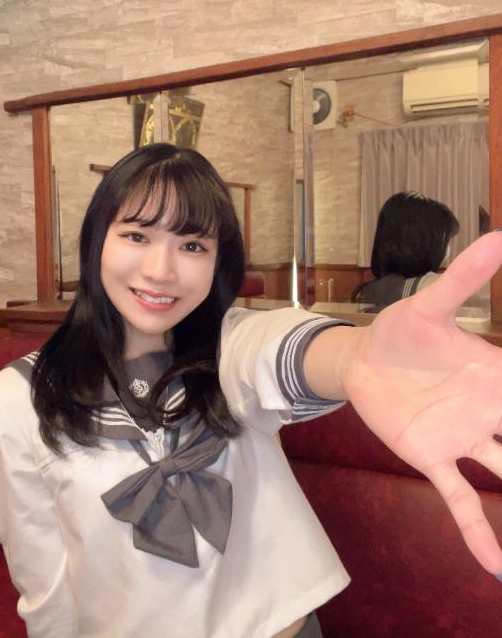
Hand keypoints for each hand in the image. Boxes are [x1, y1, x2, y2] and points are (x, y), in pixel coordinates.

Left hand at [343, 231, 501, 575]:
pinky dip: (479, 532)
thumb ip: (466, 278)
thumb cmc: (401, 330)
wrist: (360, 359)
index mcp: (499, 373)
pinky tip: (497, 568)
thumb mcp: (432, 304)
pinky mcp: (431, 457)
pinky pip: (460, 500)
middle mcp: (491, 411)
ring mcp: (464, 438)